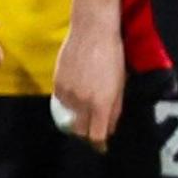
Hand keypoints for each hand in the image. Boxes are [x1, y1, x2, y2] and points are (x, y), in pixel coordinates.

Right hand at [52, 20, 125, 149]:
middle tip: (93, 128)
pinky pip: (61, 102)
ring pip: (69, 116)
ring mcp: (67, 93)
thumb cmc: (113, 56)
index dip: (98, 144)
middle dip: (87, 133)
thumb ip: (114, 109)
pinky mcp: (57, 83)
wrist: (92, 31)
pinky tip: (75, 94)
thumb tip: (108, 127)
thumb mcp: (120, 85)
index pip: (96, 135)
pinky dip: (68, 103)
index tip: (101, 147)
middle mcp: (82, 102)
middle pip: (80, 130)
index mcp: (101, 103)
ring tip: (84, 109)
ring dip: (77, 117)